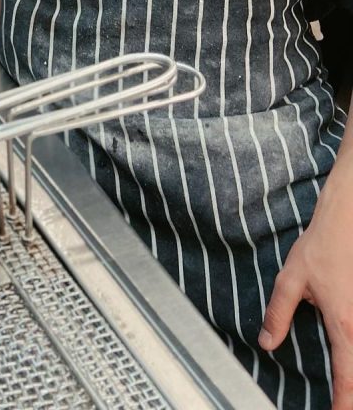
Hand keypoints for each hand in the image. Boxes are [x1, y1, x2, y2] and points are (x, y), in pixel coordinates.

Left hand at [259, 176, 352, 407]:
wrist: (348, 221)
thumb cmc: (321, 248)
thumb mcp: (290, 280)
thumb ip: (278, 314)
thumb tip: (267, 342)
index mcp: (344, 325)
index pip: (346, 377)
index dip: (343, 403)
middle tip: (342, 406)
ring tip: (346, 390)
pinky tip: (350, 358)